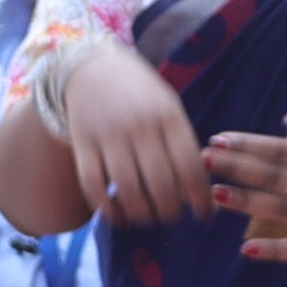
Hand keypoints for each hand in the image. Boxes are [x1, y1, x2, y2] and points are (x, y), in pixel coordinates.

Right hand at [53, 41, 210, 224]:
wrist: (94, 68)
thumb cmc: (142, 96)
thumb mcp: (169, 108)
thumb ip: (182, 145)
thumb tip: (196, 194)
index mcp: (169, 116)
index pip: (190, 167)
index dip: (200, 199)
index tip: (204, 215)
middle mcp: (140, 125)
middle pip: (160, 184)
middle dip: (170, 211)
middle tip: (172, 217)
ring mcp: (109, 134)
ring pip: (127, 188)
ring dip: (141, 214)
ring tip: (148, 218)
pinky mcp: (82, 142)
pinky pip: (92, 184)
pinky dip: (106, 208)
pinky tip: (119, 216)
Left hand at [210, 111, 286, 265]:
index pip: (284, 151)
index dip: (249, 145)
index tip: (220, 140)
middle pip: (277, 180)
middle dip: (238, 169)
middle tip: (206, 161)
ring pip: (284, 213)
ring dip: (248, 204)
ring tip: (218, 195)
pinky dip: (276, 251)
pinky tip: (248, 248)